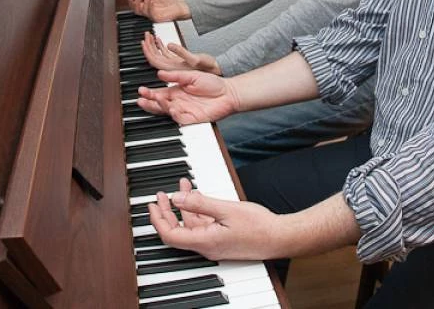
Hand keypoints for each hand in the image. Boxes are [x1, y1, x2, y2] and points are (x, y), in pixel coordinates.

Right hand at [127, 0, 190, 21]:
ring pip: (142, 12)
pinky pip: (150, 13)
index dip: (131, 3)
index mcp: (147, 6)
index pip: (136, 6)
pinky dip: (149, 6)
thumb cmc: (170, 2)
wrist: (179, 6)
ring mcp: (152, 16)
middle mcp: (149, 12)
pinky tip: (151, 1)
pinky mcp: (157, 18)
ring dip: (144, 3)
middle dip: (135, 4)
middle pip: (136, 11)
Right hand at [137, 69, 238, 124]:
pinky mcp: (192, 118)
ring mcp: (185, 111)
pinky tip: (170, 108)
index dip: (150, 93)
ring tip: (155, 100)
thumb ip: (176, 76)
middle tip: (141, 99)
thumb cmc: (213, 84)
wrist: (228, 93)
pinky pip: (180, 118)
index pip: (159, 94)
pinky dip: (174, 114)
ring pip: (167, 111)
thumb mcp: (192, 76)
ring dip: (160, 106)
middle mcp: (179, 102)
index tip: (141, 90)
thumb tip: (160, 74)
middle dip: (149, 102)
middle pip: (160, 104)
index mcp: (177, 91)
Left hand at [141, 32, 221, 74]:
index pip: (154, 60)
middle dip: (149, 46)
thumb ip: (182, 52)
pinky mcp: (178, 61)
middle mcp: (171, 68)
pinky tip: (160, 40)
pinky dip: (161, 46)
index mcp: (172, 69)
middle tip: (146, 35)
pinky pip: (165, 54)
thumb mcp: (195, 59)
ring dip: (153, 45)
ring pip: (159, 55)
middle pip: (154, 57)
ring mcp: (174, 65)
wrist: (216, 71)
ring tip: (150, 35)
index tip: (143, 42)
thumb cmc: (207, 67)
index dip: (147, 51)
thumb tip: (169, 45)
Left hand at [149, 178, 283, 260]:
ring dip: (184, 206)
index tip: (153, 204)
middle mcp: (206, 246)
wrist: (280, 237)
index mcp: (205, 242)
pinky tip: (199, 196)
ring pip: (191, 226)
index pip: (170, 235)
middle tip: (161, 195)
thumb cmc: (259, 226)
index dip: (158, 219)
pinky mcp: (222, 239)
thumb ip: (200, 203)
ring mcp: (214, 243)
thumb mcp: (226, 209)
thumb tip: (177, 198)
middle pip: (177, 231)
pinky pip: (203, 226)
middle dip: (167, 211)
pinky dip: (197, 210)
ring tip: (183, 186)